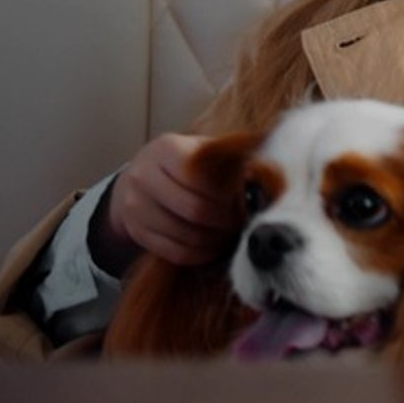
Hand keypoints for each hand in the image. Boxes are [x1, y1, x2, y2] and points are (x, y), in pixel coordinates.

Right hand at [92, 134, 243, 273]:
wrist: (140, 177)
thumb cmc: (185, 162)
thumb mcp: (202, 150)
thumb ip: (229, 158)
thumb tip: (269, 169)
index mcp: (166, 148)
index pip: (200, 176)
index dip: (227, 192)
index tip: (244, 197)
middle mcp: (143, 175)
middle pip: (195, 209)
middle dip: (225, 219)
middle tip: (241, 220)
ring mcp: (135, 206)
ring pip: (185, 235)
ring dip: (215, 239)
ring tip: (229, 232)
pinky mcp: (136, 232)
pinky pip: (174, 252)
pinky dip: (200, 254)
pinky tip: (213, 246)